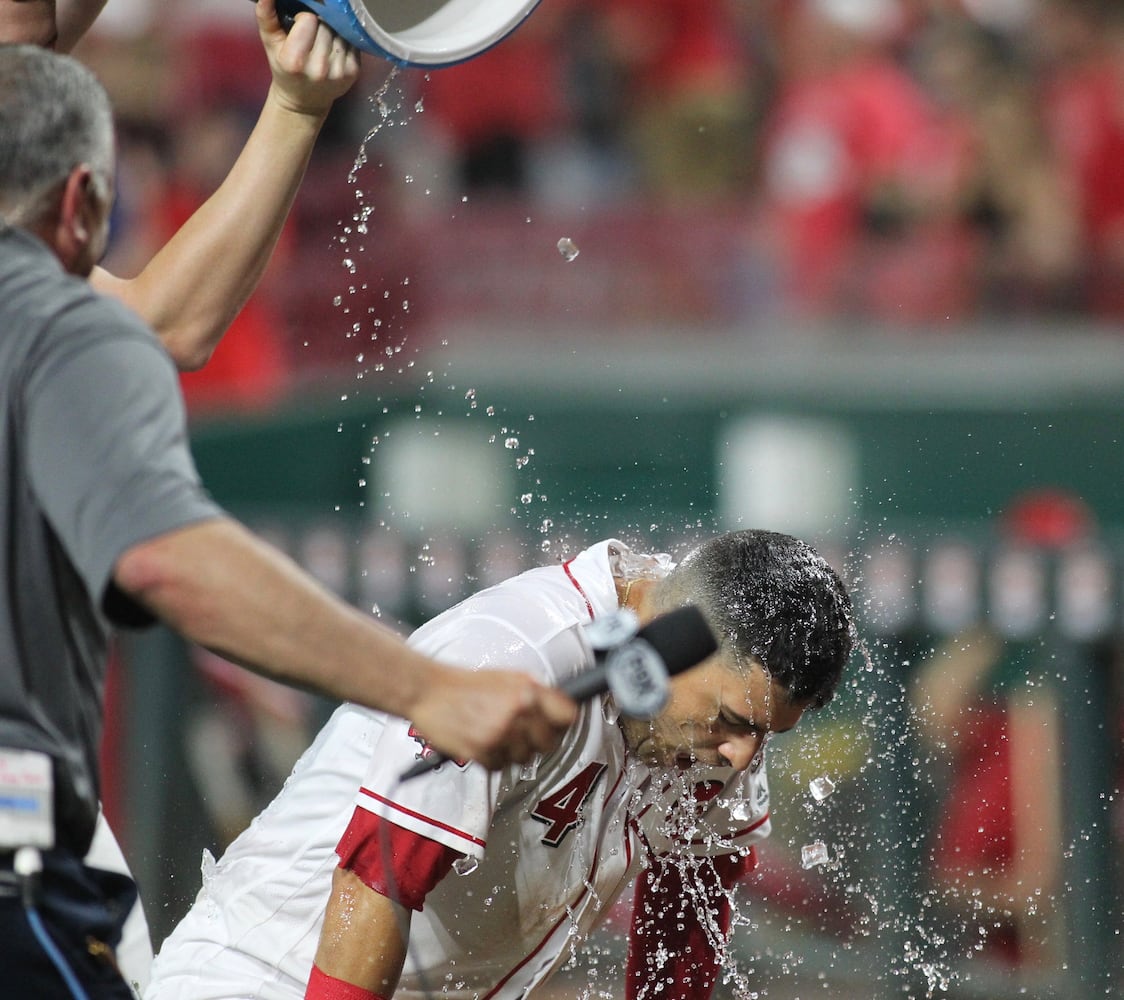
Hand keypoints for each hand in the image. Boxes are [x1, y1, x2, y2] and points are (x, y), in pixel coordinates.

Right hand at [255, 0, 360, 118]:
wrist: (304, 100)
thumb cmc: (284, 68)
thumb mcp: (270, 43)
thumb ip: (266, 16)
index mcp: (294, 61)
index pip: (309, 20)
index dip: (304, 19)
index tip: (300, 28)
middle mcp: (319, 68)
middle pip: (326, 25)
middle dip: (319, 25)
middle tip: (312, 37)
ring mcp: (339, 71)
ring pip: (340, 31)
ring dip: (332, 32)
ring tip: (322, 44)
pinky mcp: (353, 72)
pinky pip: (352, 42)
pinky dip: (343, 41)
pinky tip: (333, 50)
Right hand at [410, 666, 576, 769]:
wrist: (428, 691)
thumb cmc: (466, 684)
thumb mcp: (508, 677)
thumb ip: (536, 693)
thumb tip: (560, 708)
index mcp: (527, 691)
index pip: (568, 715)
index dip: (564, 723)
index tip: (558, 726)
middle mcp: (517, 712)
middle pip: (549, 743)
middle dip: (538, 741)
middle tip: (523, 734)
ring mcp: (500, 734)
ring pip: (524, 757)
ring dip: (512, 751)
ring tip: (495, 733)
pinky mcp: (482, 751)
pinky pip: (500, 766)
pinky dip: (492, 758)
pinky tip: (481, 740)